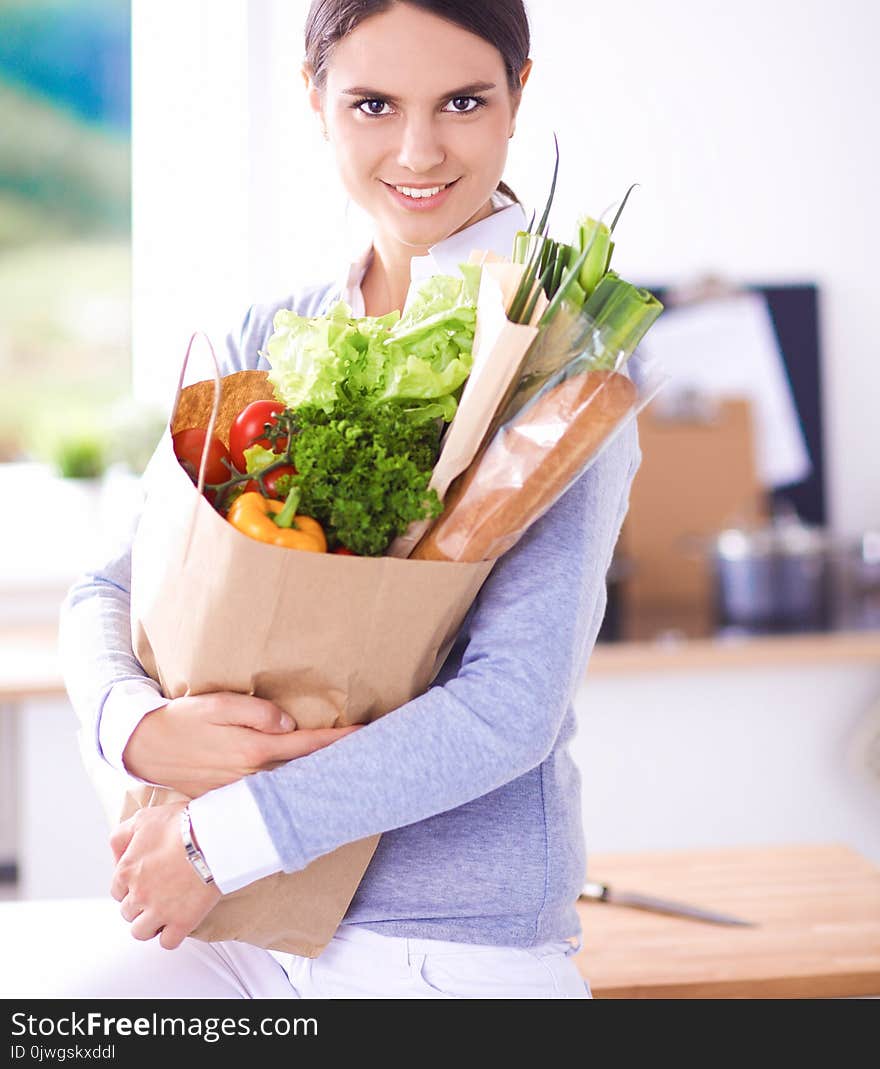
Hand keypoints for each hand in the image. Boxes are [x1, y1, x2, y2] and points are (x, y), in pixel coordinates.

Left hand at [110, 801, 220, 949]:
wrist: (214, 837)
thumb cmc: (183, 824)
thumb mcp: (143, 818)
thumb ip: (121, 835)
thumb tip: (116, 855)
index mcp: (126, 871)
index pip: (117, 890)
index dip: (131, 885)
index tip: (145, 880)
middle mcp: (138, 894)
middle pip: (127, 912)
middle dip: (140, 904)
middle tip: (158, 893)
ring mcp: (159, 911)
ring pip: (141, 932)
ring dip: (150, 924)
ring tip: (165, 912)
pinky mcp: (181, 922)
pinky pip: (167, 942)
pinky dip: (171, 935)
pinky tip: (178, 922)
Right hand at [122, 692, 362, 797]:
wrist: (145, 748)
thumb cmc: (184, 719)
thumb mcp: (219, 703)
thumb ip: (258, 712)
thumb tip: (289, 723)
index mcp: (253, 749)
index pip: (307, 745)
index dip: (339, 740)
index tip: (366, 734)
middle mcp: (251, 776)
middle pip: (304, 772)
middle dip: (336, 766)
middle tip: (370, 757)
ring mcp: (241, 792)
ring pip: (289, 787)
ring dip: (316, 780)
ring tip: (345, 771)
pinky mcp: (230, 799)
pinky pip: (268, 795)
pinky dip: (290, 790)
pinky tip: (305, 785)